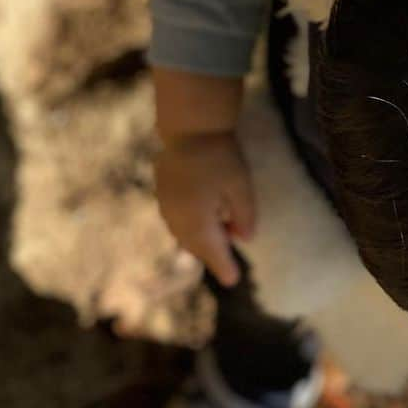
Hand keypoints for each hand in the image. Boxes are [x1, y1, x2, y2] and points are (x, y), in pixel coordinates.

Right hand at [155, 130, 255, 286]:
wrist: (188, 126)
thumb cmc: (220, 156)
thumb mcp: (242, 187)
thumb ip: (245, 216)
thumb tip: (245, 239)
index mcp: (198, 222)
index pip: (214, 253)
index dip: (224, 267)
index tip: (233, 281)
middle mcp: (178, 219)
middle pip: (197, 246)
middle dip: (213, 254)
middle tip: (228, 261)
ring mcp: (166, 206)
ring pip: (184, 234)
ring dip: (201, 239)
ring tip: (219, 235)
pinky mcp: (161, 192)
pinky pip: (176, 220)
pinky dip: (190, 226)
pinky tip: (202, 216)